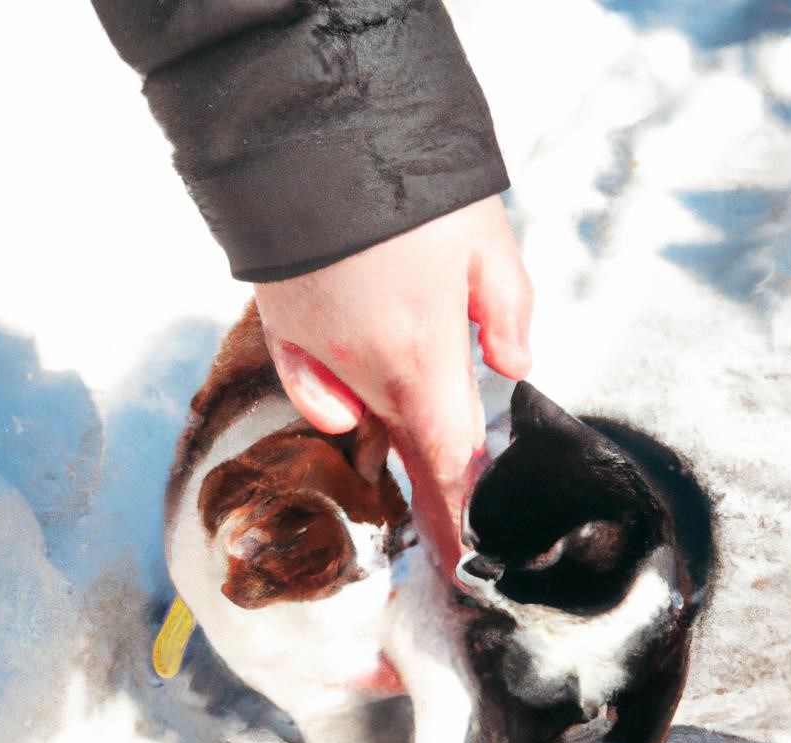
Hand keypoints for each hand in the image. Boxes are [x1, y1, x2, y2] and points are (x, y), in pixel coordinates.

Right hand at [254, 195, 531, 573]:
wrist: (308, 129)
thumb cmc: (410, 185)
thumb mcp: (487, 243)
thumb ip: (507, 313)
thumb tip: (510, 364)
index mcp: (423, 359)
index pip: (449, 462)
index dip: (461, 518)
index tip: (466, 566)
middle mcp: (363, 373)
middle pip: (405, 452)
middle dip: (429, 500)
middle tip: (447, 544)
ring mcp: (315, 354)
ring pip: (362, 418)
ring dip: (390, 444)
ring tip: (413, 466)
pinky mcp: (280, 329)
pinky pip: (310, 386)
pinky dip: (331, 400)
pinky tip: (349, 400)